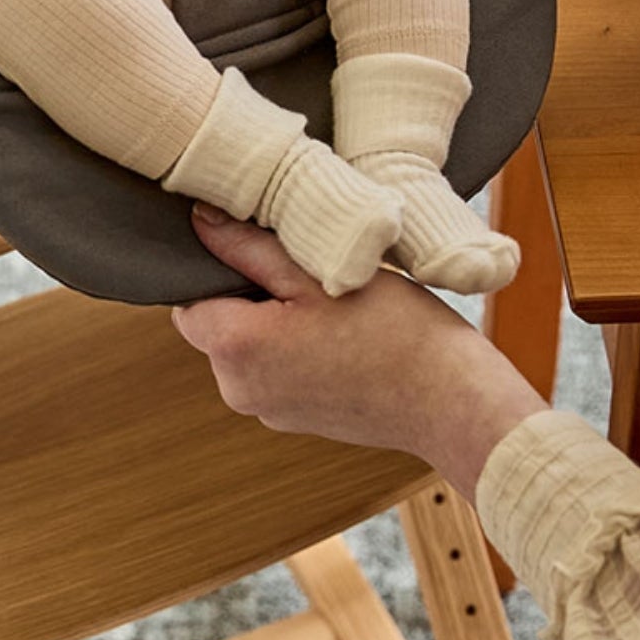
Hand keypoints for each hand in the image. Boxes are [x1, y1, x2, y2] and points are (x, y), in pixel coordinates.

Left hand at [171, 206, 545, 493]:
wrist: (451, 401)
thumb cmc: (395, 332)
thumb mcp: (319, 270)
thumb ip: (249, 246)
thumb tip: (199, 219)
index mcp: (235, 350)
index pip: (188, 301)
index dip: (218, 270)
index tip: (261, 253)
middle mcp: (239, 390)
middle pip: (219, 324)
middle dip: (251, 294)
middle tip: (309, 274)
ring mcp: (268, 411)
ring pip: (250, 346)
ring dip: (277, 321)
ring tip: (333, 305)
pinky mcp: (296, 420)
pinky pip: (278, 370)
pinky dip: (298, 349)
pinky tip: (344, 336)